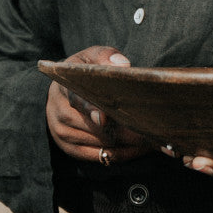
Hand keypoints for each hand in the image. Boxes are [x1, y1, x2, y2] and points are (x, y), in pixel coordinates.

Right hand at [46, 46, 150, 164]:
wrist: (61, 92)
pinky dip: (123, 154)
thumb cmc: (82, 73)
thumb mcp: (90, 57)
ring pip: (102, 144)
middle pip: (95, 128)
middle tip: (150, 130)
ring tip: (152, 138)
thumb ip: (105, 56)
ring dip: (128, 143)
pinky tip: (140, 147)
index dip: (92, 110)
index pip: (77, 100)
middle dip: (124, 129)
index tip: (104, 118)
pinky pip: (101, 157)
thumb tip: (122, 64)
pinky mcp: (71, 150)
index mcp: (63, 88)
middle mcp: (60, 113)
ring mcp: (63, 134)